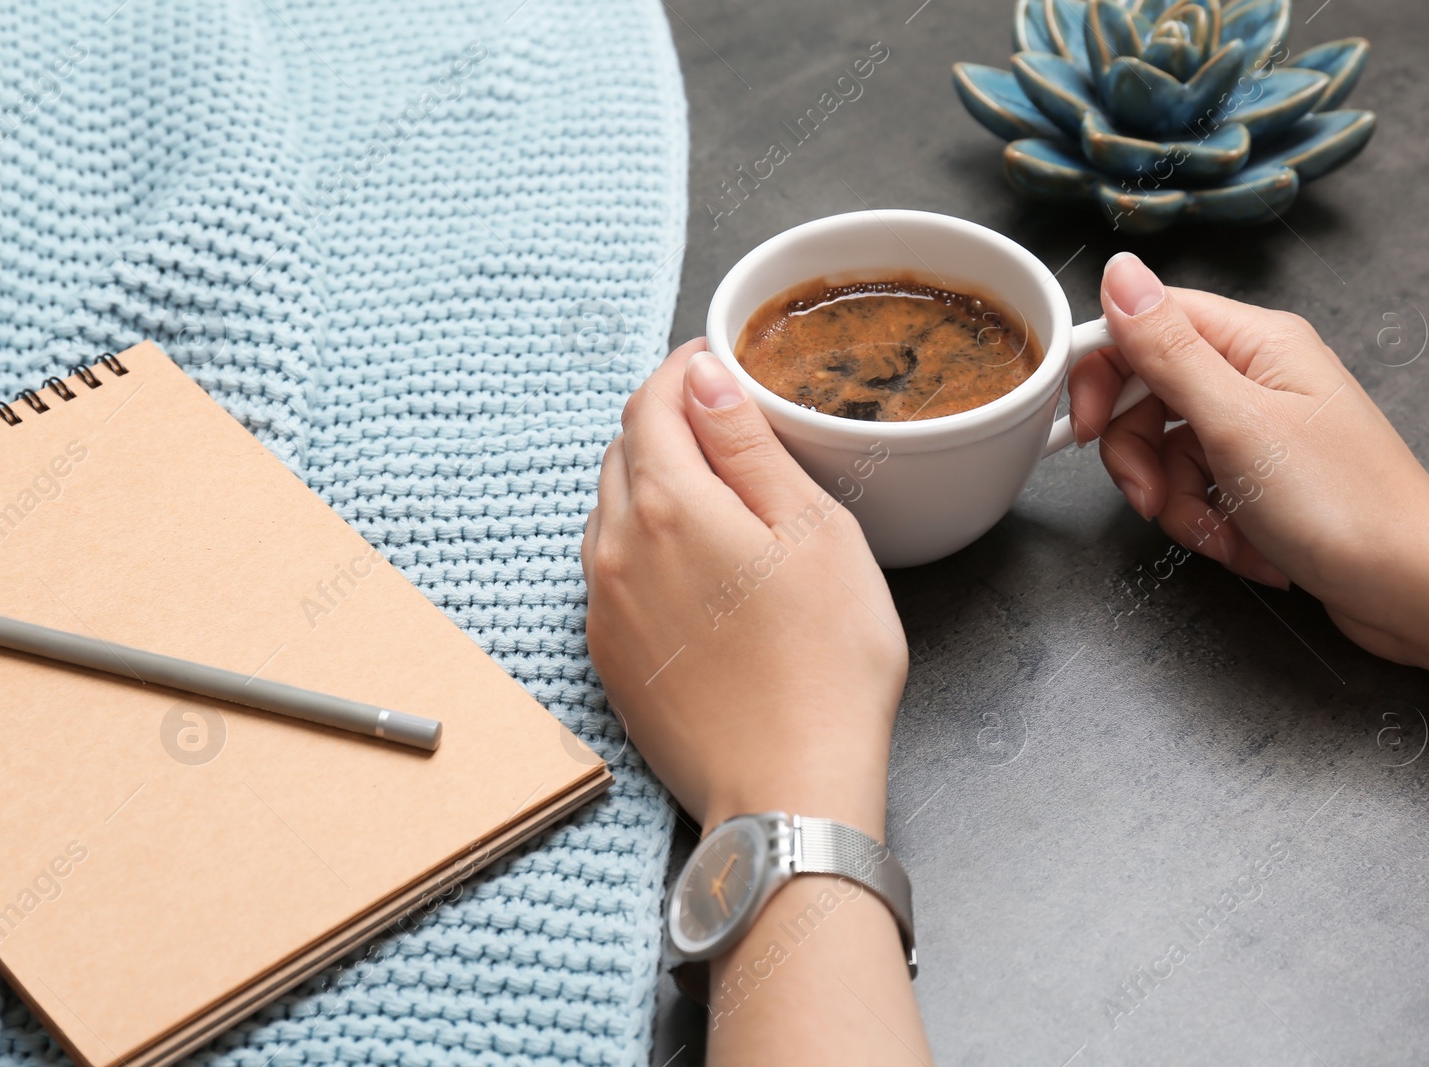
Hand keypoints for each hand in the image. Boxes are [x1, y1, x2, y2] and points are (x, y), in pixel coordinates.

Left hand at [581, 339, 905, 837]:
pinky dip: (641, 544)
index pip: (651, 402)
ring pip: (611, 512)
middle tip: (724, 420)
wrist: (789, 787)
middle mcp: (615, 549)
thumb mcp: (812, 530)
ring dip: (651, 482)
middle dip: (667, 420)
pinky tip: (692, 566)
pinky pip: (609, 572)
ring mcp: (603, 609)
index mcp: (668, 505)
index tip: (718, 360)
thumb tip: (705, 378)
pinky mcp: (608, 657)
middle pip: (623, 452)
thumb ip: (748, 444)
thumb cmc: (825, 663)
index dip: (684, 370)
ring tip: (713, 490)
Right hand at [1067, 253, 1428, 669]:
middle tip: (1151, 499)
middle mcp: (1257, 377)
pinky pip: (1199, 492)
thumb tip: (1120, 272)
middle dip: (1140, 459)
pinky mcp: (1263, 480)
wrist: (1411, 588)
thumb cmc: (1345, 506)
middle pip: (1148, 398)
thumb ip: (1168, 349)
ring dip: (1177, 505)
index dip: (1102, 375)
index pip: (1145, 326)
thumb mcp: (1236, 422)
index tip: (1083, 427)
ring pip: (1168, 454)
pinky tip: (1247, 548)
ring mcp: (1261, 431)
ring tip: (1218, 535)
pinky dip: (1210, 526)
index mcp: (1256, 343)